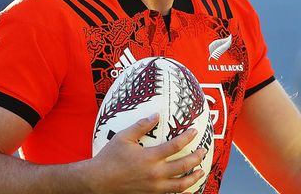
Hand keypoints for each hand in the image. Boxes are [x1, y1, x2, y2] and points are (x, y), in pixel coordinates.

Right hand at [86, 113, 206, 193]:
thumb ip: (141, 125)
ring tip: (200, 171)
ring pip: (181, 185)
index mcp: (149, 157)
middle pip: (183, 166)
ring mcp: (154, 187)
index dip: (187, 137)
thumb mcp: (123, 137)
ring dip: (194, 177)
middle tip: (202, 151)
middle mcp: (155, 173)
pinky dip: (182, 193)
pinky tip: (189, 190)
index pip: (175, 146)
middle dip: (196, 157)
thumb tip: (156, 115)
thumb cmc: (109, 158)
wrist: (98, 181)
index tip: (194, 131)